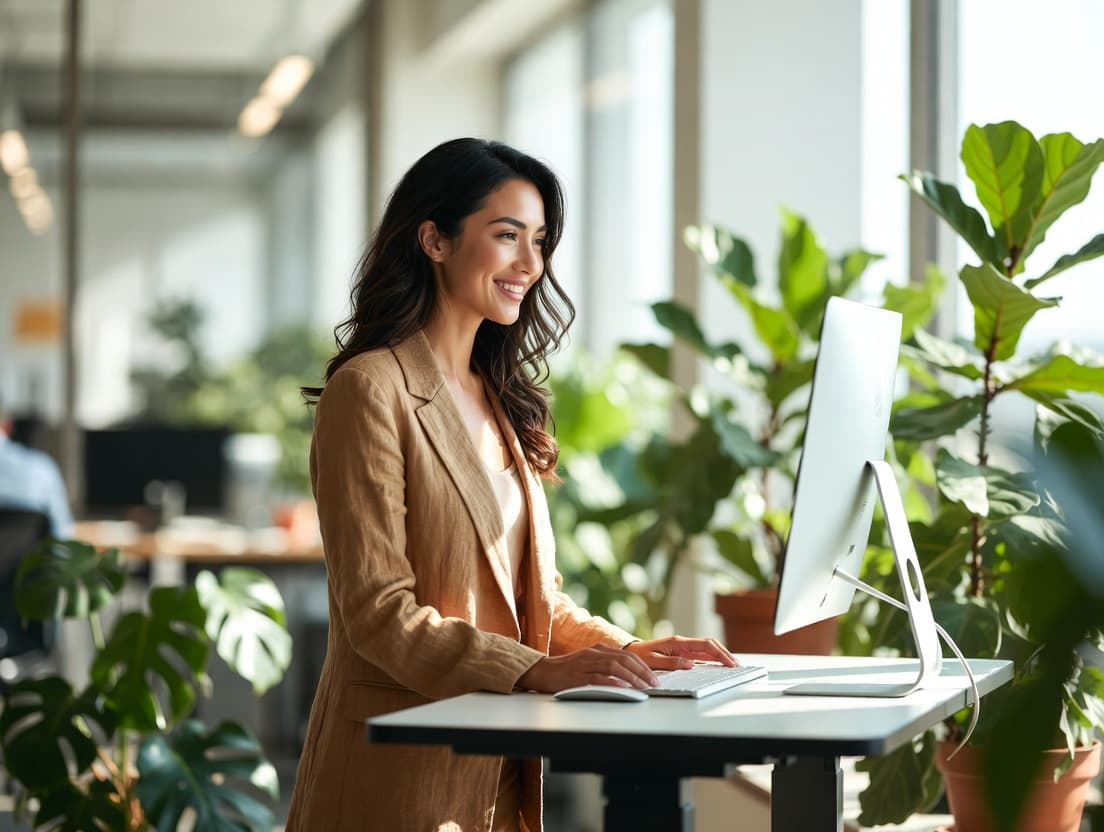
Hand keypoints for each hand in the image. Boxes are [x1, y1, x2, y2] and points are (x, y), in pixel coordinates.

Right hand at [517, 644, 659, 692]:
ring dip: (632, 677)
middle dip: (642, 671)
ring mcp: (585, 664)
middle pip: (624, 659)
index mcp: (598, 649)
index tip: (654, 677)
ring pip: (614, 667)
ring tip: (643, 687)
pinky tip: (623, 689)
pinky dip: (613, 683)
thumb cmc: (566, 670)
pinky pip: (598, 678)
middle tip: (654, 683)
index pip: (626, 655)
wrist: (541, 671)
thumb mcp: (589, 662)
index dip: (643, 666)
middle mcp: (593, 654)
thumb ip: (606, 665)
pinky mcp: (577, 676)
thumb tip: (630, 676)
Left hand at [623, 636, 736, 670]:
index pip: (705, 645)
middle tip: (737, 666)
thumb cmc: (640, 656)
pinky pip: (701, 655)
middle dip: (725, 654)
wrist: (631, 652)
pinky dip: (713, 659)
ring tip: (732, 666)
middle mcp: (683, 644)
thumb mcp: (653, 661)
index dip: (720, 654)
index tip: (730, 663)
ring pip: (707, 650)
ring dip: (721, 656)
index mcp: (678, 643)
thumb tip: (690, 665)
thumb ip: (672, 663)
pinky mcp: (682, 654)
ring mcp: (684, 648)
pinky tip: (719, 666)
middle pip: (710, 645)